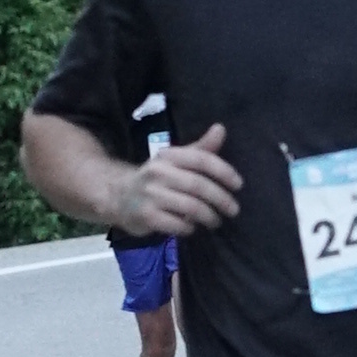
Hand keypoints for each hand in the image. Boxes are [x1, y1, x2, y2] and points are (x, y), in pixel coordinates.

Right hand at [120, 124, 239, 238]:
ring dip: (209, 216)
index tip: (238, 185)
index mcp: (169, 156)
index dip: (224, 172)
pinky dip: (189, 227)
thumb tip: (221, 128)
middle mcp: (159, 172)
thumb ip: (201, 149)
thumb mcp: (176, 160)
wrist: (117, 195)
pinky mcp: (146, 216)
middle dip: (221, 199)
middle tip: (233, 210)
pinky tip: (192, 228)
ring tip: (216, 221)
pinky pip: (177, 224)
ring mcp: (151, 195)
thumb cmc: (156, 178)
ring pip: (190, 207)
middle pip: (199, 186)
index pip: (201, 159)